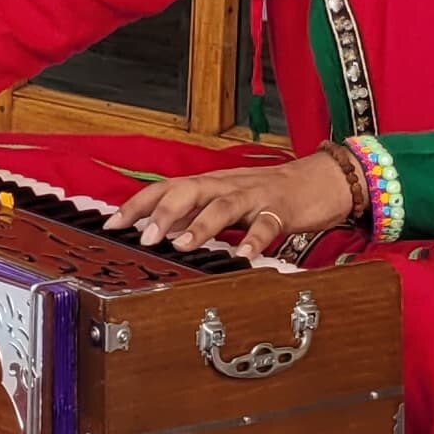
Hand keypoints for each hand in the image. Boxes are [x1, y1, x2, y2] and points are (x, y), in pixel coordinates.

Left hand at [106, 147, 363, 267]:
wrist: (321, 178)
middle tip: (144, 237)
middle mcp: (226, 185)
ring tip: (182, 245)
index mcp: (210, 184)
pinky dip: (255, 239)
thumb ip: (196, 214)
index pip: (166, 188)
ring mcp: (254, 195)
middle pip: (189, 190)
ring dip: (201, 225)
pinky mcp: (281, 208)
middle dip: (163, 213)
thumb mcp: (226, 201)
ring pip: (223, 205)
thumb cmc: (268, 193)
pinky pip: (267, 223)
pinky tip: (245, 255)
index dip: (138, 204)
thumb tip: (161, 230)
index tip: (113, 224)